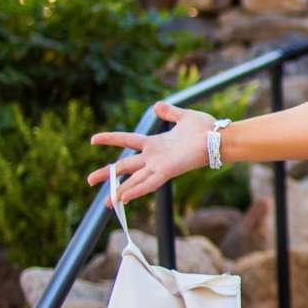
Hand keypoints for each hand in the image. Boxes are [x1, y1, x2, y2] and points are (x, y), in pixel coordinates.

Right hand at [88, 102, 215, 203]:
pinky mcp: (167, 172)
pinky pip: (148, 184)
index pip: (127, 141)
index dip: (110, 139)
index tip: (93, 139)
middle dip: (108, 175)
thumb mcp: (183, 117)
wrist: (218, 137)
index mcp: (155, 143)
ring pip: (134, 180)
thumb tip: (157, 106)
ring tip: (107, 202)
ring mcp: (159, 166)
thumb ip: (169, 112)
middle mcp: (154, 157)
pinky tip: (123, 198)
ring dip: (120, 191)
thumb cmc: (205, 128)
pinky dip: (136, 191)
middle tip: (89, 180)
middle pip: (125, 166)